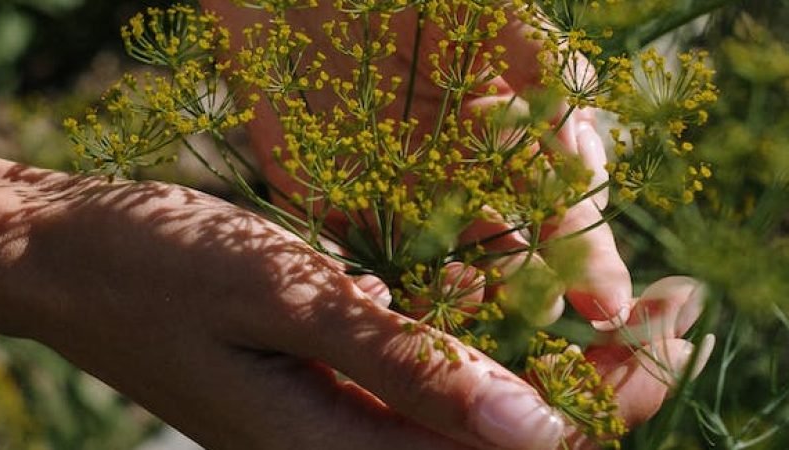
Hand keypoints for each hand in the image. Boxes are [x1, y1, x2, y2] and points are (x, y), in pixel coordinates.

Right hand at [0, 168, 706, 449]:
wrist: (57, 259)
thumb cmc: (154, 266)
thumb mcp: (285, 299)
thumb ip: (405, 366)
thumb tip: (536, 429)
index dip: (603, 404)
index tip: (671, 333)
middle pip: (490, 446)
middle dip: (594, 388)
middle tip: (667, 312)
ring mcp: (319, 428)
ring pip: (457, 419)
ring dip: (538, 366)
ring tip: (606, 307)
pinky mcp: (310, 394)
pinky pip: (411, 388)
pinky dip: (468, 351)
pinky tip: (495, 303)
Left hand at [202, 0, 630, 327]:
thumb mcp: (485, 14)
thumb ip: (537, 57)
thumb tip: (584, 114)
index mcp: (509, 136)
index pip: (563, 206)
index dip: (587, 254)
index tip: (605, 304)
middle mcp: (462, 177)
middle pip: (512, 254)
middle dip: (532, 292)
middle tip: (544, 319)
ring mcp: (399, 198)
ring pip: (445, 271)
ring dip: (466, 300)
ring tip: (478, 318)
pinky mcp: (333, 207)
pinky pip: (366, 265)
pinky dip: (388, 292)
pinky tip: (407, 305)